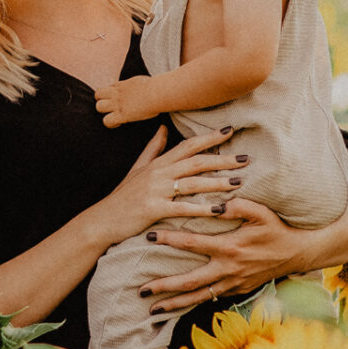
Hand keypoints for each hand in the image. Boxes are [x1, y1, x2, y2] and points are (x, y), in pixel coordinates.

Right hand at [86, 126, 246, 245]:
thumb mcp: (136, 169)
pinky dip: (202, 208)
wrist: (101, 220)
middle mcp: (158, 173)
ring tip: (239, 182)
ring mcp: (156, 190)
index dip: (210, 137)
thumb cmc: (122, 197)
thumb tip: (164, 128)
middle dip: (222, 159)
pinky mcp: (153, 209)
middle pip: (196, 161)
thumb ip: (153, 149)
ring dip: (217, 182)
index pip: (188, 145)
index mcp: (158, 163)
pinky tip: (219, 210)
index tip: (230, 131)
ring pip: (192, 183)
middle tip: (246, 158)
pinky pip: (183, 208)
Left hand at [95, 75, 156, 127]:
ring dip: (104, 112)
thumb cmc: (155, 87)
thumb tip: (138, 86)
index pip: (108, 88)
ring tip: (114, 116)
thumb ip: (134, 84)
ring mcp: (118, 104)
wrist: (157, 93)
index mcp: (122, 85)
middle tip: (112, 108)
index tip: (119, 100)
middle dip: (102, 101)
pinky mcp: (121, 114)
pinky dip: (110, 123)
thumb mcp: (140, 81)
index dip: (110, 94)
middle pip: (98, 94)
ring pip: (99, 107)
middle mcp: (117, 93)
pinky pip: (106, 121)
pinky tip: (119, 123)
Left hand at [138, 186, 347, 315]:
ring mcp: (232, 284)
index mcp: (230, 248)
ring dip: (175, 303)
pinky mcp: (237, 291)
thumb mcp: (261, 212)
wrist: (298, 254)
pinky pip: (210, 299)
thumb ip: (237, 205)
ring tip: (152, 308)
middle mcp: (228, 270)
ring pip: (198, 297)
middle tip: (142, 289)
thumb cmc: (277, 229)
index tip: (149, 237)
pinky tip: (177, 306)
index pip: (193, 244)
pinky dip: (192, 303)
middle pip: (190, 282)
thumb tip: (214, 201)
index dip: (170, 240)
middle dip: (164, 287)